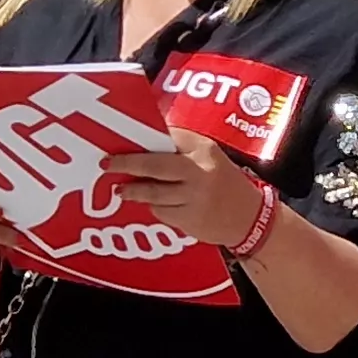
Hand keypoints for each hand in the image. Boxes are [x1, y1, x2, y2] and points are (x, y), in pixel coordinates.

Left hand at [104, 129, 267, 248]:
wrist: (250, 218)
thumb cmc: (225, 182)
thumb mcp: (211, 156)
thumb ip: (183, 147)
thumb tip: (147, 137)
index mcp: (204, 151)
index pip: (169, 138)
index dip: (144, 138)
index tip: (123, 138)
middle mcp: (200, 173)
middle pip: (154, 166)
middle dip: (127, 165)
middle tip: (108, 164)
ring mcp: (194, 198)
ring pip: (154, 193)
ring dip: (134, 191)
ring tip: (122, 190)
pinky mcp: (190, 220)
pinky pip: (162, 212)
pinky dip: (154, 207)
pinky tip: (152, 204)